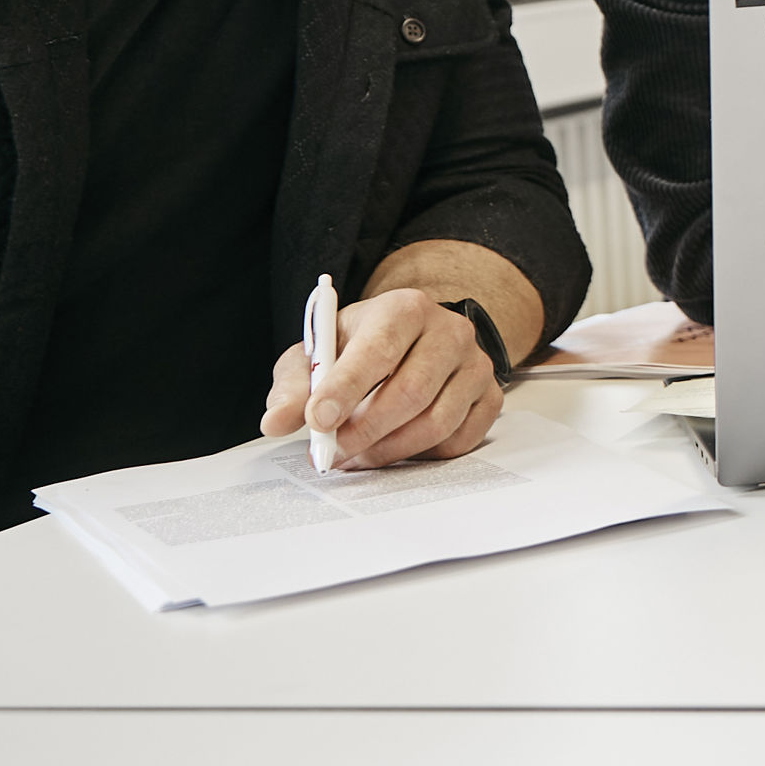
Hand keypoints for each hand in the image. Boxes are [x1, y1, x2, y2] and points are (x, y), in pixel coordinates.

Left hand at [260, 288, 504, 468]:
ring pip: (436, 422)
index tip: (317, 421)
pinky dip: (423, 455)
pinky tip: (395, 449)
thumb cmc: (357, 347)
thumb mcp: (316, 355)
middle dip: (365, 431)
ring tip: (356, 456)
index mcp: (404, 308)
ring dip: (390, 450)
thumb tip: (275, 422)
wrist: (409, 342)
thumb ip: (295, 387)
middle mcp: (449, 331)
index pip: (379, 349)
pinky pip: (460, 439)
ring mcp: (475, 364)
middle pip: (411, 392)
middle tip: (332, 453)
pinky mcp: (489, 396)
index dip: (345, 388)